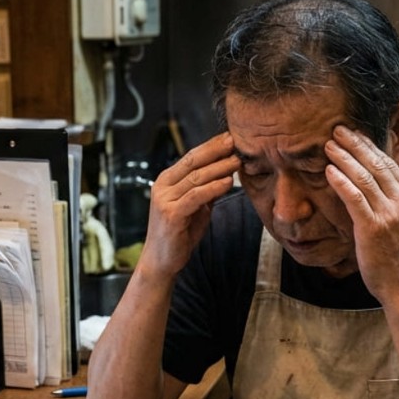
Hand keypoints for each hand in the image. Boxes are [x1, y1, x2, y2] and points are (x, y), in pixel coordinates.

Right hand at [139, 133, 240, 279]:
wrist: (161, 261)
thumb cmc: (179, 234)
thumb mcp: (195, 207)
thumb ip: (206, 190)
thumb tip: (226, 172)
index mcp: (166, 181)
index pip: (190, 156)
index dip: (211, 146)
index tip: (230, 137)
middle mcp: (162, 187)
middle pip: (192, 162)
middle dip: (215, 151)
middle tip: (235, 141)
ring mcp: (164, 200)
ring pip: (196, 178)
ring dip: (219, 168)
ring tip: (237, 162)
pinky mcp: (170, 214)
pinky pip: (195, 196)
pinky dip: (213, 188)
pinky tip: (228, 182)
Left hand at [324, 125, 398, 303]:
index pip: (391, 164)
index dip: (371, 146)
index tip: (354, 134)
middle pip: (378, 164)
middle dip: (356, 144)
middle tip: (337, 129)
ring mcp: (391, 214)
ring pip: (365, 177)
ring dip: (344, 157)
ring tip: (328, 145)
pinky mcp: (374, 227)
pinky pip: (356, 197)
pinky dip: (341, 181)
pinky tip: (328, 171)